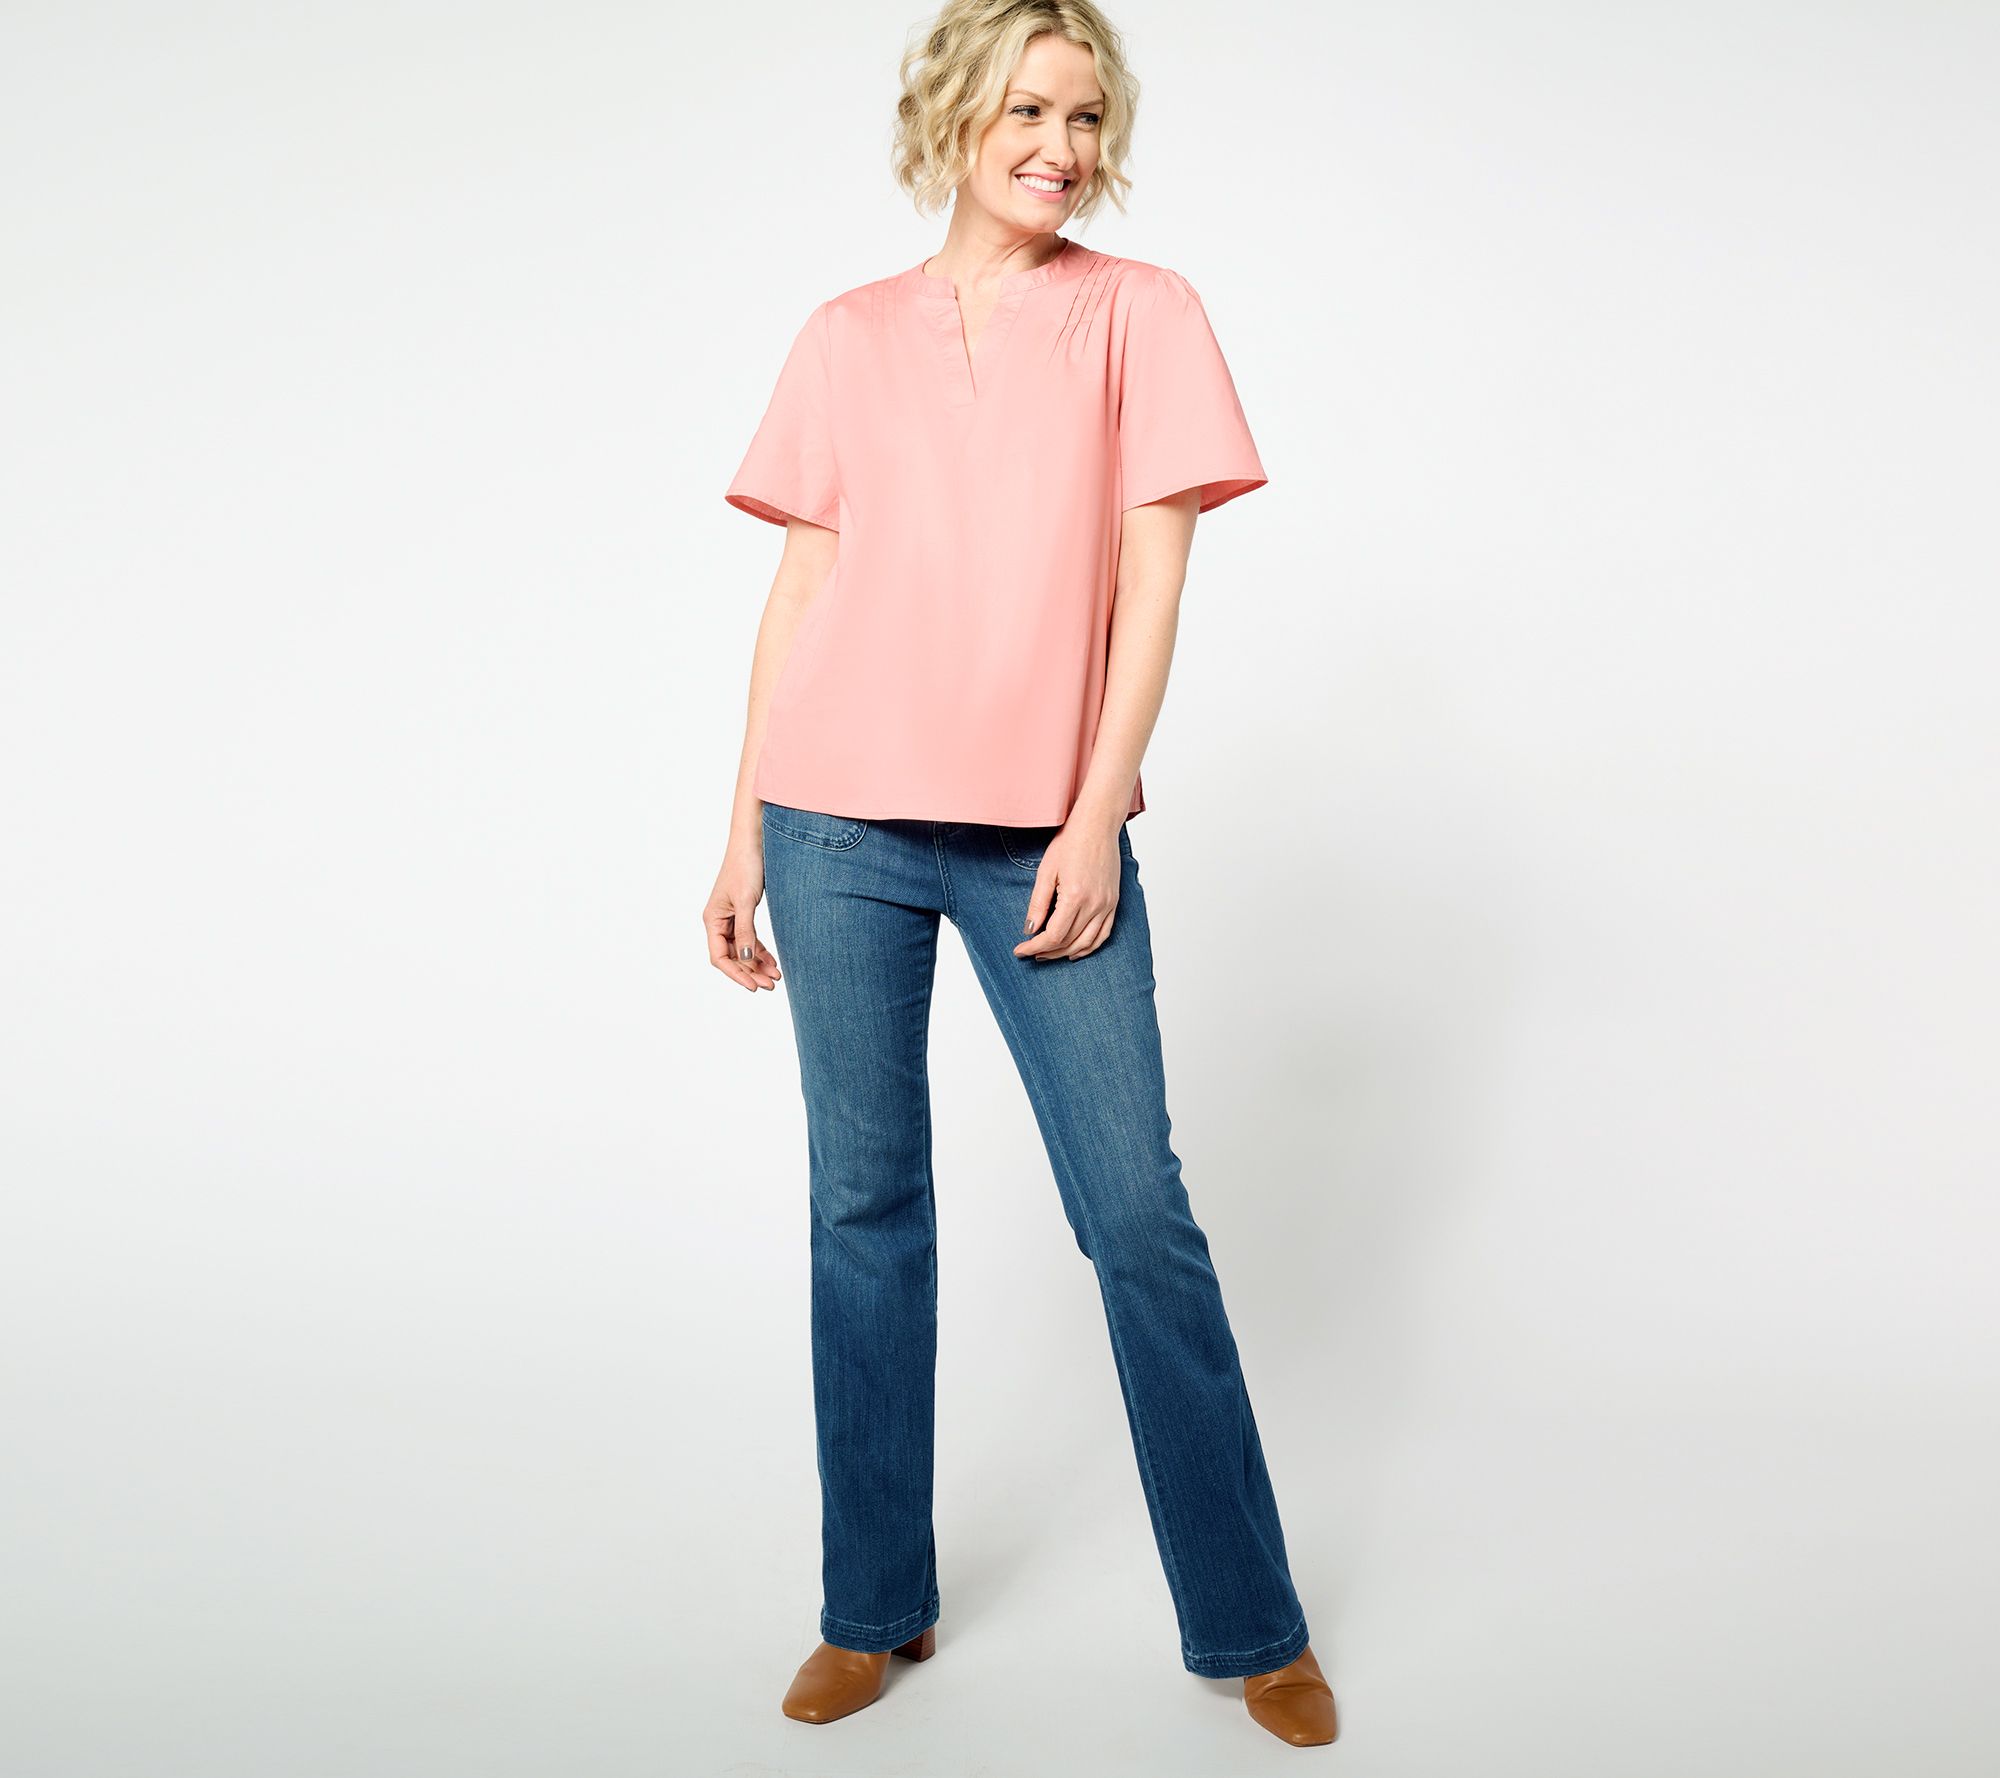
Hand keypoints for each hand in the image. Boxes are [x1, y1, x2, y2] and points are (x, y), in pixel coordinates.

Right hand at [705, 838, 781, 990]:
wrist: (754, 842)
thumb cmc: (745, 866)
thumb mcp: (746, 902)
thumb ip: (746, 931)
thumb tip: (747, 958)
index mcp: (712, 920)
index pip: (719, 957)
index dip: (736, 974)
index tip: (753, 986)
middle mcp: (719, 921)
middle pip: (732, 957)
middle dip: (750, 972)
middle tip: (771, 984)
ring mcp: (731, 918)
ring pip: (743, 949)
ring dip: (758, 964)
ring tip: (776, 976)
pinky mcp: (744, 913)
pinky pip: (751, 938)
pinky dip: (761, 950)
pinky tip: (774, 961)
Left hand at [1014, 820, 1121, 962]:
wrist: (1097, 825)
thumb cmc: (1070, 842)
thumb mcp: (1046, 872)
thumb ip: (1038, 904)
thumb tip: (1029, 930)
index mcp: (1075, 896)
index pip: (1054, 935)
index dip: (1035, 946)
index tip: (1020, 950)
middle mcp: (1095, 904)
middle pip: (1069, 942)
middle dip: (1047, 951)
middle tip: (1030, 952)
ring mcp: (1107, 905)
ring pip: (1087, 943)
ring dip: (1066, 953)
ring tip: (1048, 954)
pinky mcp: (1114, 902)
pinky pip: (1103, 934)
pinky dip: (1089, 947)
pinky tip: (1074, 950)